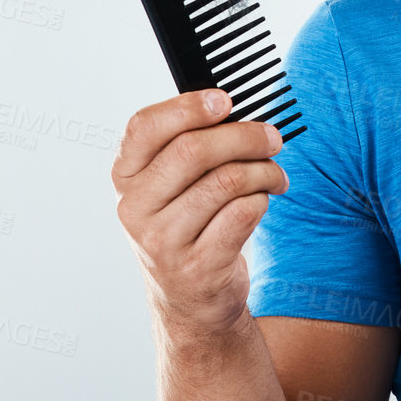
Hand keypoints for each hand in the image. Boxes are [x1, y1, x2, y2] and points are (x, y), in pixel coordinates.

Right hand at [111, 88, 290, 343]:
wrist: (190, 300)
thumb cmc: (187, 226)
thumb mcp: (170, 186)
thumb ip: (187, 144)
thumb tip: (230, 106)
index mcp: (125, 178)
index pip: (145, 127)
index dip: (188, 106)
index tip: (225, 100)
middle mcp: (135, 209)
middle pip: (194, 150)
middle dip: (245, 136)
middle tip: (272, 138)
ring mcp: (163, 242)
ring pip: (227, 181)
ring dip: (264, 170)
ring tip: (275, 174)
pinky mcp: (198, 266)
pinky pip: (244, 213)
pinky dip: (263, 200)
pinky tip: (263, 201)